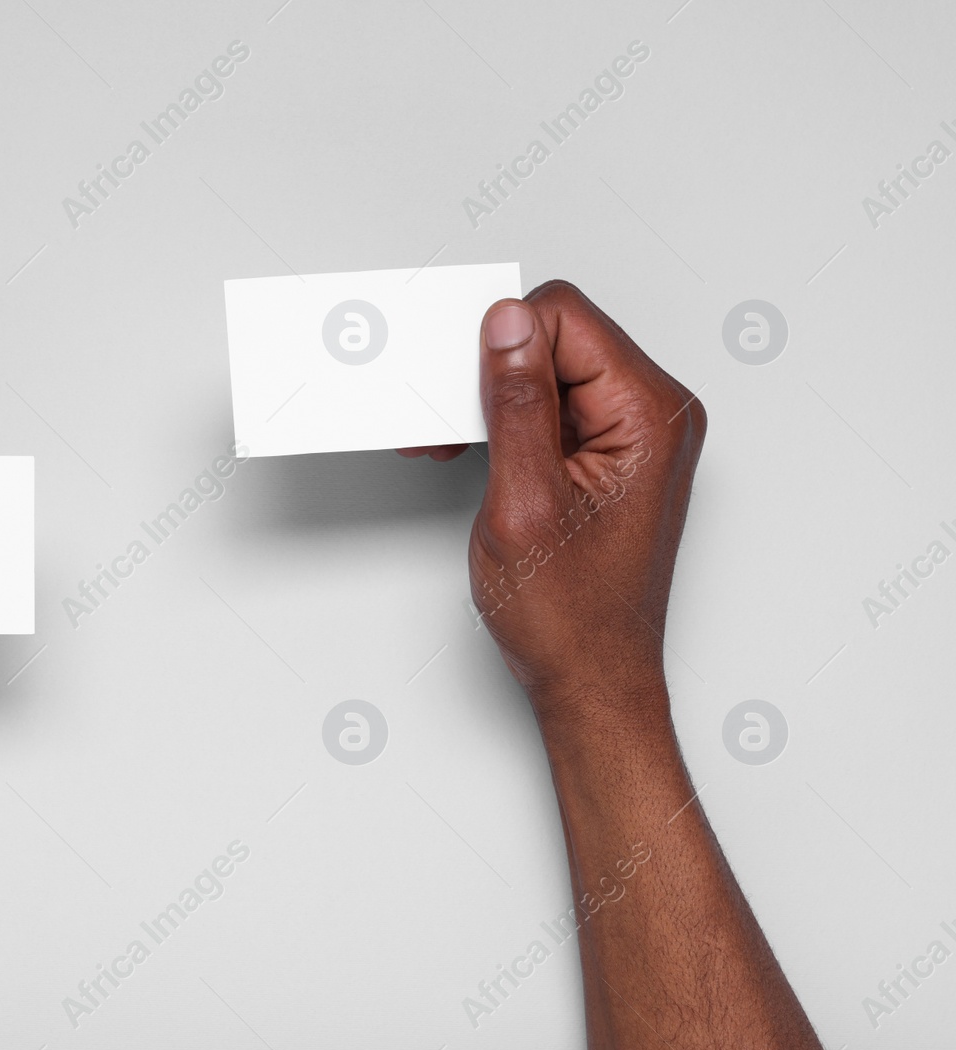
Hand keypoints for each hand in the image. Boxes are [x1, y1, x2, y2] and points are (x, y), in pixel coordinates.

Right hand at [408, 280, 706, 714]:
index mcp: (649, 415)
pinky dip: (506, 424)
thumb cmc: (571, 615)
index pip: (565, 317)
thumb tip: (506, 324)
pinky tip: (477, 456)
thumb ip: (517, 404)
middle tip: (449, 428)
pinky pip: (552, 407)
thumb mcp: (524, 501)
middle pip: (557, 337)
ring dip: (493, 402)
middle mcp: (653, 414)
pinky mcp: (610, 452)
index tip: (462, 392)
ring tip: (454, 447)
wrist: (591, 679)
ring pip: (548, 370)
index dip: (500, 346)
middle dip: (491, 373)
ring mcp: (634, 433)